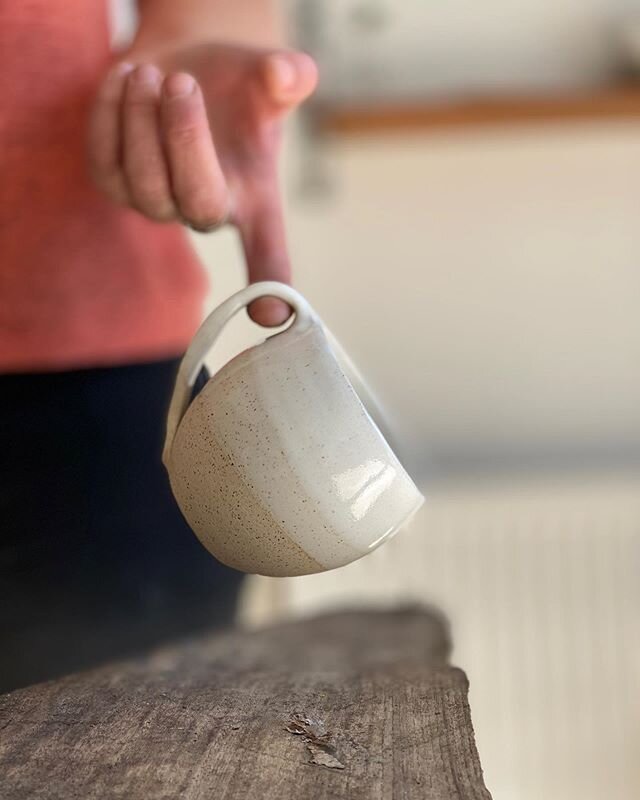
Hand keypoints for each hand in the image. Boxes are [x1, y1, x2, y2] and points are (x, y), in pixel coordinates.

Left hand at [87, 44, 317, 325]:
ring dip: (142, 121)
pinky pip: (104, 158)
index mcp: (252, 201)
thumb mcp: (270, 78)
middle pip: (196, 204)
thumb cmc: (237, 86)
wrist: (185, 69)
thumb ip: (288, 77)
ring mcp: (156, 203)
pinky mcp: (112, 181)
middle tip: (184, 82)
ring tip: (151, 73)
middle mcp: (204, 213)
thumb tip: (284, 76)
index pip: (267, 254)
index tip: (273, 316)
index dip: (270, 287)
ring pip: (142, 183)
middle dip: (186, 139)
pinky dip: (111, 112)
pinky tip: (125, 77)